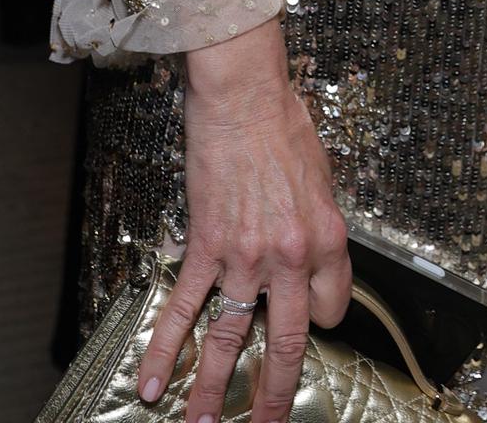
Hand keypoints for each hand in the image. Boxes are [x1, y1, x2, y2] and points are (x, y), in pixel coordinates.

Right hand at [139, 18, 350, 422]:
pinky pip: (185, 307)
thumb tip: (306, 263)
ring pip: (232, 337)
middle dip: (277, 390)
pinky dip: (167, 348)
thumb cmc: (284, 126)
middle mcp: (290, 255)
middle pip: (288, 341)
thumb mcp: (322, 180)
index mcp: (327, 237)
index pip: (332, 307)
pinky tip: (154, 381)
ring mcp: (246, 255)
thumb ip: (316, 229)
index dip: (320, 320)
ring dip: (217, 388)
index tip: (306, 326)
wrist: (244, 95)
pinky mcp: (207, 246)